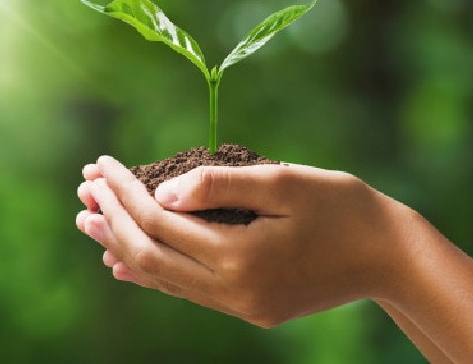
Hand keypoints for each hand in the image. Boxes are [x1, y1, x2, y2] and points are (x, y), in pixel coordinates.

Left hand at [77, 156, 406, 326]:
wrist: (390, 257)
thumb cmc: (342, 208)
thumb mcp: (284, 182)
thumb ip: (220, 184)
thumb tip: (161, 190)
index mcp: (240, 257)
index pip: (159, 221)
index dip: (123, 192)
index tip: (101, 164)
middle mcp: (233, 291)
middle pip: (150, 255)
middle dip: (111, 220)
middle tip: (83, 190)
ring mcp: (240, 305)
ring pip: (162, 277)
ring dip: (122, 246)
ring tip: (90, 221)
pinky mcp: (249, 307)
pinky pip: (185, 291)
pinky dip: (151, 271)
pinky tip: (124, 262)